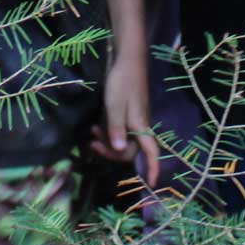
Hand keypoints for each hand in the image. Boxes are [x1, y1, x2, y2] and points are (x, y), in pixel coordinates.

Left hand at [94, 52, 160, 186]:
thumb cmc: (123, 82)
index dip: (152, 168)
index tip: (150, 184)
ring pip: (123, 140)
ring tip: (91, 134)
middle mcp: (140, 125)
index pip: (151, 152)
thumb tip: (119, 151)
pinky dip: (108, 132)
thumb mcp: (115, 106)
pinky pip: (120, 130)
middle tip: (93, 145)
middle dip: (112, 153)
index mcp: (141, 126)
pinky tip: (96, 126)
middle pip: (130, 150)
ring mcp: (134, 118)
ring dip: (107, 141)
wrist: (127, 59)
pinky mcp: (128, 112)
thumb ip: (116, 128)